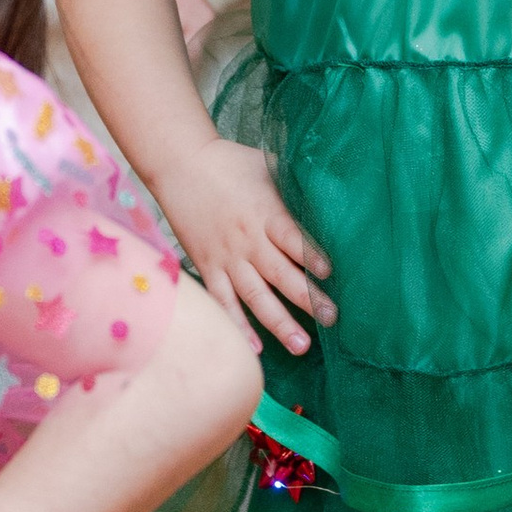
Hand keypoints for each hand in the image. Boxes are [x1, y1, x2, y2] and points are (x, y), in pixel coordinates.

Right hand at [156, 134, 332, 355]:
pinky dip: (237, 325)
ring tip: (302, 345)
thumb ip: (294, 188)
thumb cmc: (230, 163)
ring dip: (279, 322)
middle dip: (308, 298)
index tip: (331, 274)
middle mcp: (247, 240)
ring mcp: (226, 257)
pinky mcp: (208, 267)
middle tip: (331, 319)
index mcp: (265, 212)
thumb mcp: (268, 166)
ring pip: (255, 296)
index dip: (311, 256)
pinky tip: (255, 348)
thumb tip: (331, 194)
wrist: (180, 165)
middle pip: (280, 274)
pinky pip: (223, 302)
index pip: (292, 239)